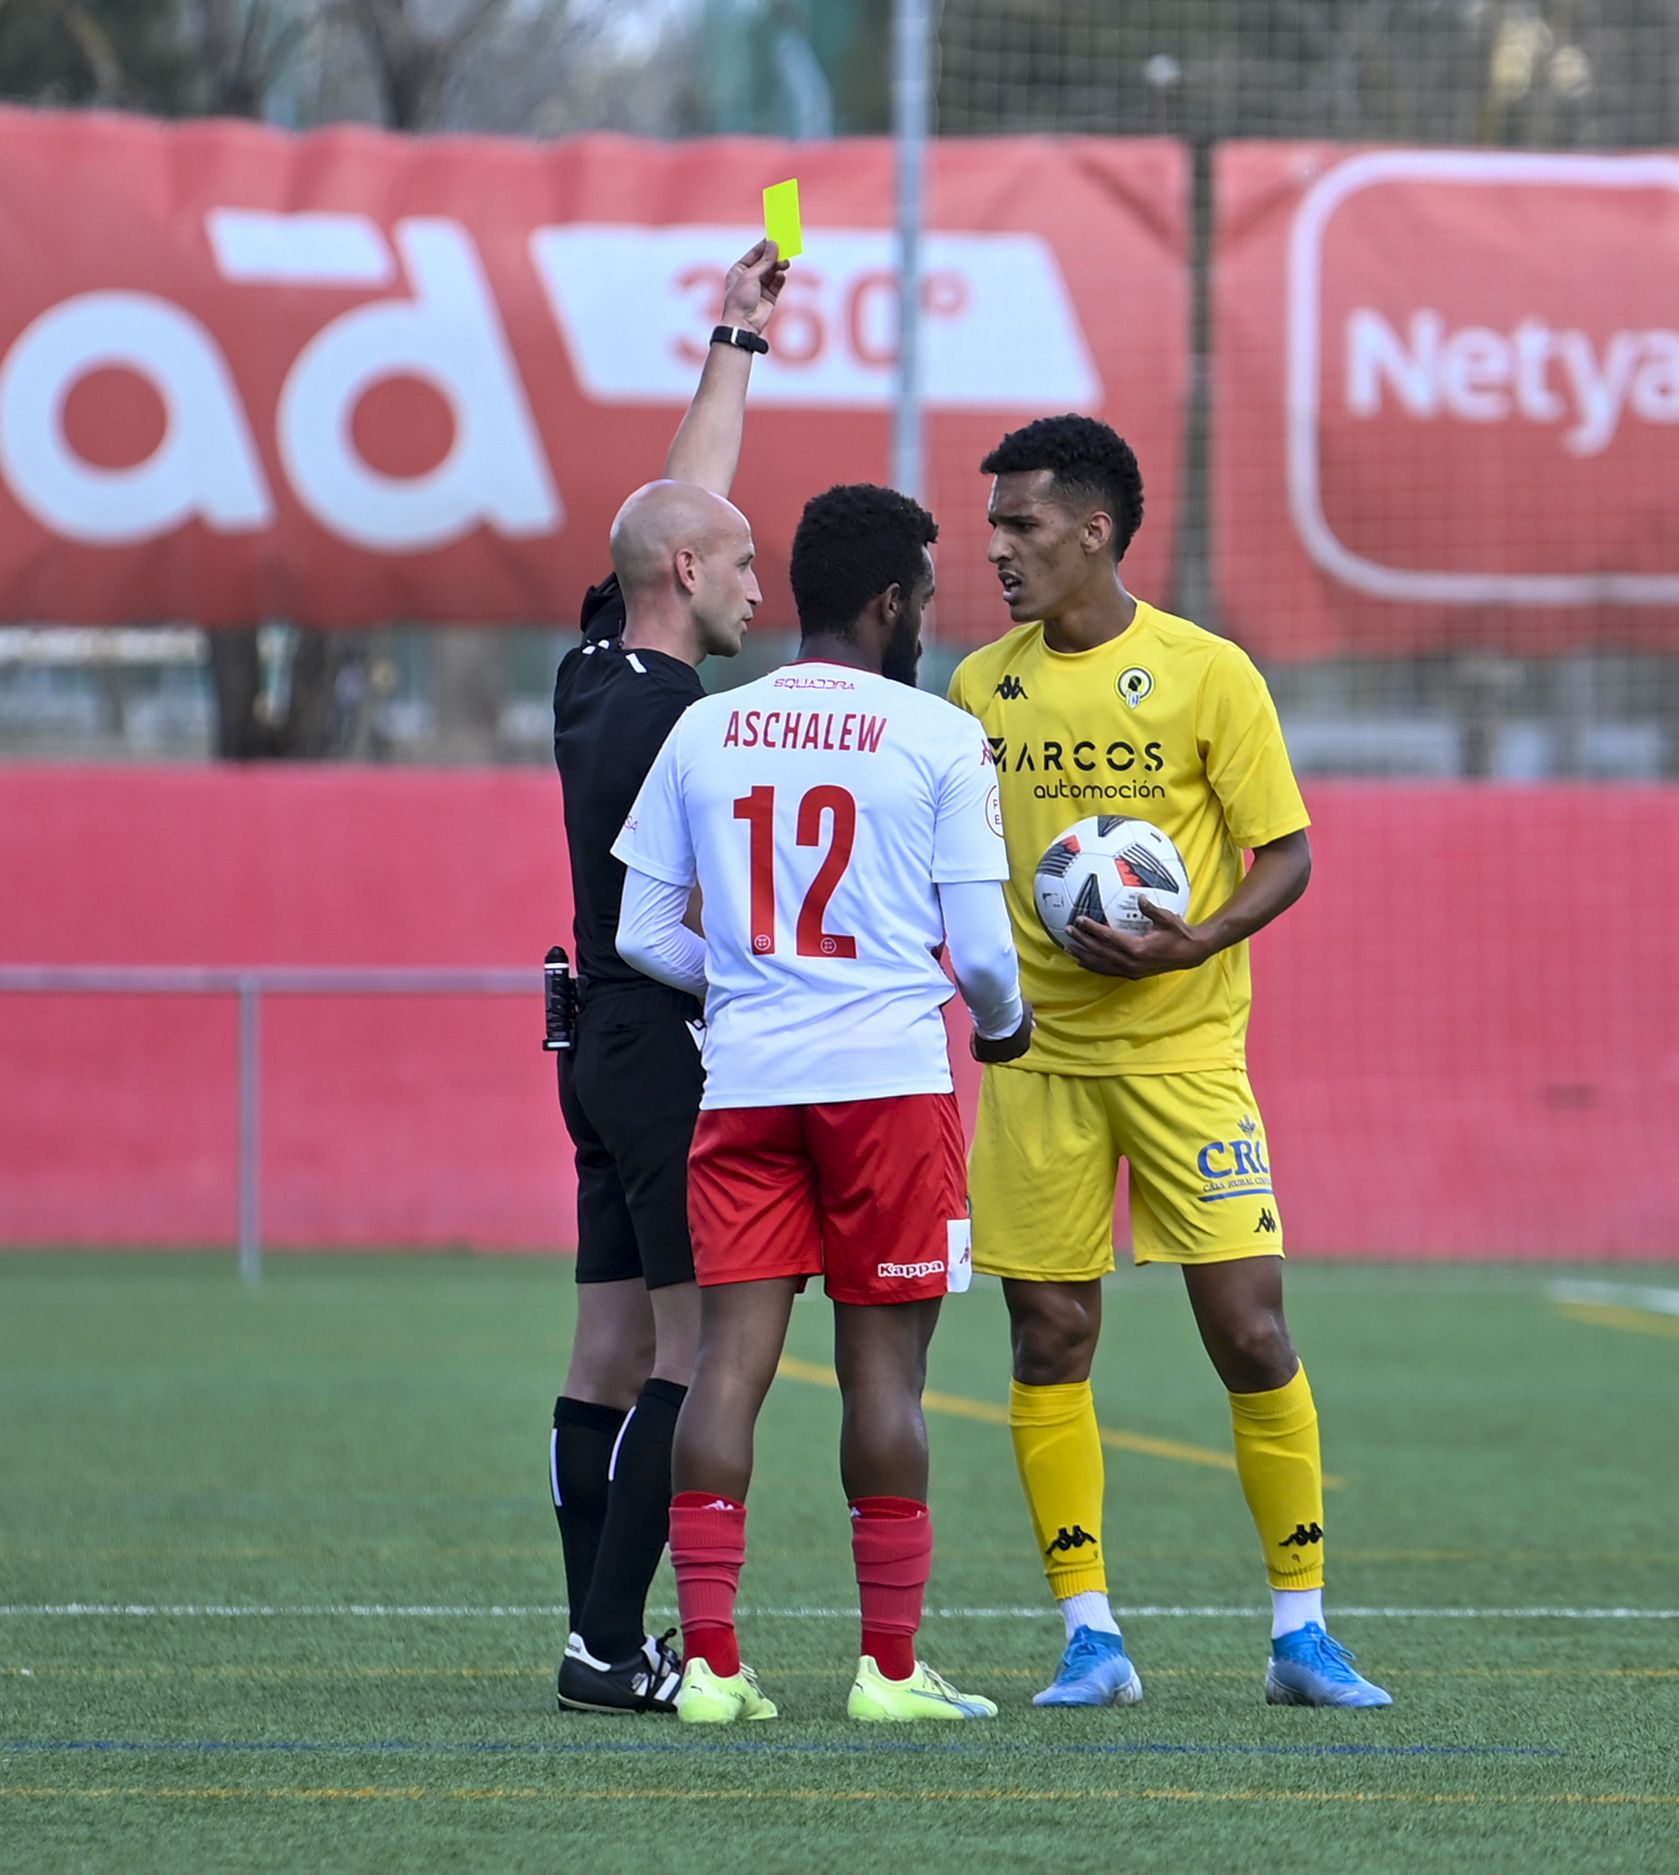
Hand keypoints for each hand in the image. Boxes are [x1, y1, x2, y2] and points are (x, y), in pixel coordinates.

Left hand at [720, 239, 789, 334]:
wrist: (742, 324)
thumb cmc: (740, 299)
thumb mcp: (750, 275)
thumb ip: (764, 261)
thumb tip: (774, 244)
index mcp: (739, 270)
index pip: (755, 253)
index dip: (765, 245)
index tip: (777, 236)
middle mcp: (749, 278)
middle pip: (766, 262)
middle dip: (775, 256)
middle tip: (785, 248)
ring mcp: (760, 288)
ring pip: (773, 272)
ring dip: (779, 266)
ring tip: (785, 263)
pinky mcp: (769, 297)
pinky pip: (777, 284)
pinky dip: (780, 278)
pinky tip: (782, 275)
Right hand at [972, 1002, 1033, 1063]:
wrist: (998, 1015)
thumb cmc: (1014, 1012)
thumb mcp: (1026, 1013)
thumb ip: (1028, 1021)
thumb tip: (1032, 1024)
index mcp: (1023, 1047)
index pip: (1018, 1045)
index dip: (1011, 1036)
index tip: (1005, 1027)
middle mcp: (1011, 1056)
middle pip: (1005, 1051)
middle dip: (1000, 1041)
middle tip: (993, 1028)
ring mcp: (996, 1058)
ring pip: (991, 1053)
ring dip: (988, 1044)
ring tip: (983, 1029)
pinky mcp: (982, 1056)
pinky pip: (978, 1053)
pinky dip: (976, 1046)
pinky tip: (975, 1034)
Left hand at [1063, 898, 1211, 978]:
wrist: (1190, 953)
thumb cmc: (1179, 933)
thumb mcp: (1167, 918)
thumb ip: (1152, 909)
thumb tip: (1139, 897)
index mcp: (1137, 948)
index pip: (1108, 938)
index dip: (1092, 929)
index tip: (1079, 920)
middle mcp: (1131, 962)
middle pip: (1100, 952)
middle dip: (1082, 942)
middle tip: (1068, 932)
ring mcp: (1131, 970)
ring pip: (1102, 964)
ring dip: (1084, 956)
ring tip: (1069, 948)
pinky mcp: (1133, 973)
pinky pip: (1109, 970)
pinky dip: (1095, 966)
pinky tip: (1084, 962)